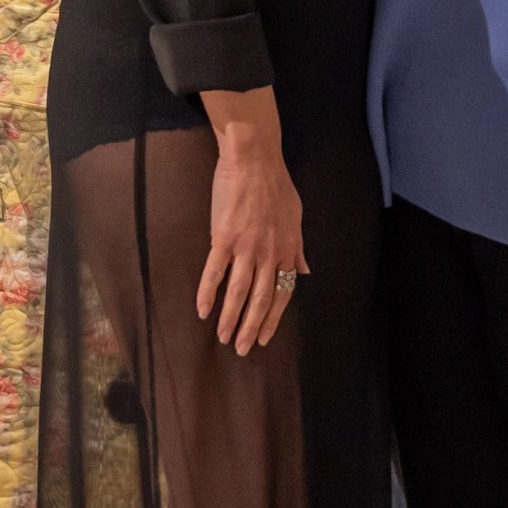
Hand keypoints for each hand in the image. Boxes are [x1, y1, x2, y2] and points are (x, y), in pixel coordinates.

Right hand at [196, 87, 306, 356]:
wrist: (254, 158)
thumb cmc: (276, 184)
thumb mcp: (296, 217)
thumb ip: (298, 247)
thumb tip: (305, 270)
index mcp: (286, 250)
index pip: (282, 293)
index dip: (272, 318)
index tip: (263, 337)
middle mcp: (268, 253)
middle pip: (261, 299)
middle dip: (250, 327)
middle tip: (241, 349)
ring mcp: (245, 247)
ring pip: (238, 292)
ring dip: (229, 318)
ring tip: (222, 338)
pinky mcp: (223, 237)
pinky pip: (214, 272)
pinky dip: (208, 293)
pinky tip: (201, 310)